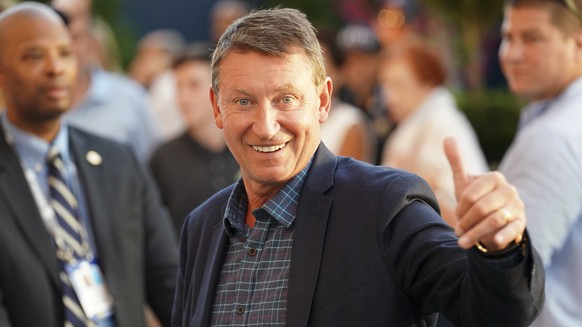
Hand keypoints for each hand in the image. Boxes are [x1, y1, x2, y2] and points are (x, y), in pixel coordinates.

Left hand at [444, 137, 525, 251]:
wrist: (493, 221)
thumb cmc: (476, 200)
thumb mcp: (464, 182)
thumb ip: (457, 161)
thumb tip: (447, 138)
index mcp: (495, 178)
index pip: (471, 194)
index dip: (460, 207)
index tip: (456, 215)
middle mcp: (509, 190)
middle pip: (481, 208)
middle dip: (466, 222)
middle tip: (457, 231)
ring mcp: (517, 207)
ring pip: (494, 220)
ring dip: (476, 234)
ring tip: (462, 243)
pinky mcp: (522, 224)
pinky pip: (513, 230)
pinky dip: (502, 236)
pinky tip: (491, 242)